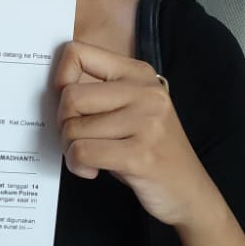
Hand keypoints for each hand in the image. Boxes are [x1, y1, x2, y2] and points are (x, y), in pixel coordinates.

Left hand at [54, 40, 217, 228]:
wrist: (189, 191)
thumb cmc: (149, 150)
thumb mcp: (130, 110)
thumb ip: (99, 92)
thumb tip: (55, 87)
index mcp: (138, 73)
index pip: (78, 53)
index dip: (60, 80)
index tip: (69, 105)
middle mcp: (145, 92)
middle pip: (70, 96)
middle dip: (64, 124)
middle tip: (78, 139)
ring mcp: (146, 122)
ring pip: (73, 128)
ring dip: (71, 149)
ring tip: (90, 158)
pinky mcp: (140, 154)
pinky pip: (83, 153)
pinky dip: (78, 166)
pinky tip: (92, 170)